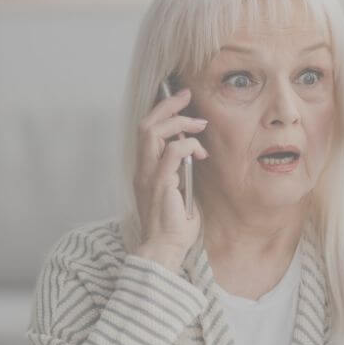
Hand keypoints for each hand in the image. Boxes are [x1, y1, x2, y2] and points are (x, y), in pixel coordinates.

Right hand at [131, 87, 209, 271]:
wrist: (164, 249)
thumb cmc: (173, 226)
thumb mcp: (179, 191)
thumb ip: (180, 171)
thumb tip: (194, 152)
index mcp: (145, 169)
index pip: (146, 130)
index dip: (161, 110)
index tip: (181, 100)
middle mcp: (142, 168)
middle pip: (146, 124)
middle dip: (168, 105)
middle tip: (188, 95)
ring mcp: (148, 175)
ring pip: (153, 132)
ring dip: (179, 122)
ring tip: (199, 124)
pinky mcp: (160, 183)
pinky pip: (172, 152)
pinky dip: (188, 145)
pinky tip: (201, 152)